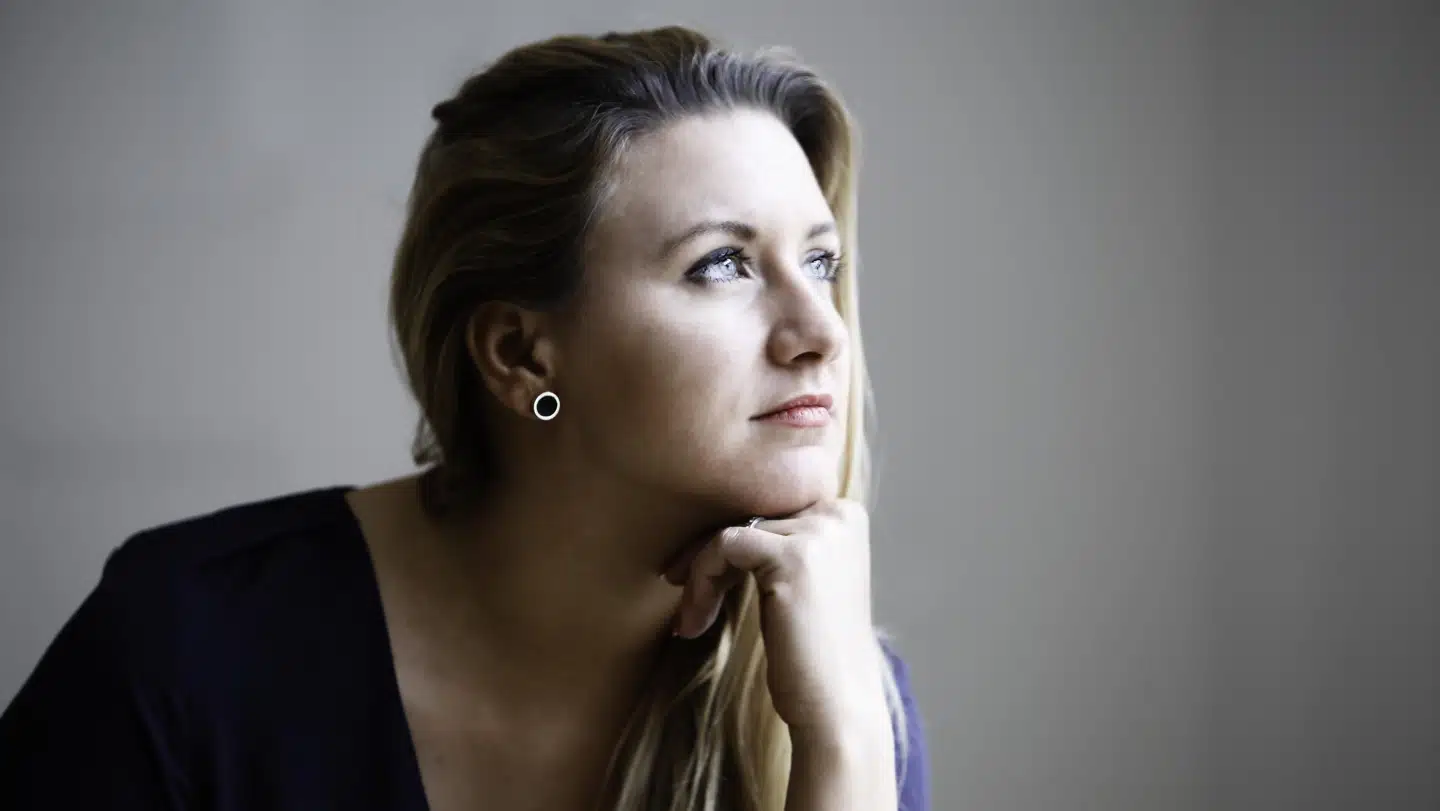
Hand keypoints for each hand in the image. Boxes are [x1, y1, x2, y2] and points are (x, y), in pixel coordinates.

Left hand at [663, 498, 889, 740]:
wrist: (837, 706)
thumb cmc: (813, 653)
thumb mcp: (801, 583)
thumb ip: (778, 545)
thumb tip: (719, 524)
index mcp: (846, 515)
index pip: (767, 510)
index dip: (726, 543)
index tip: (694, 577)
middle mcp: (838, 515)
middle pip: (747, 516)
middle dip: (707, 556)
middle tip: (679, 590)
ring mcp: (820, 533)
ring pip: (730, 533)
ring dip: (700, 576)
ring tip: (691, 619)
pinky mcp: (795, 557)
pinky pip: (724, 546)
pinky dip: (702, 581)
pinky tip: (696, 622)